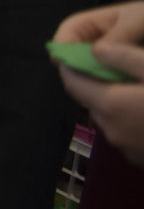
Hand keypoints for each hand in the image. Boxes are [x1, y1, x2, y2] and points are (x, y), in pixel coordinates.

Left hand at [55, 0, 143, 161]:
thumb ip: (123, 57)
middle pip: (90, 100)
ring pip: (109, 117)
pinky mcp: (140, 159)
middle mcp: (112, 131)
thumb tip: (94, 49)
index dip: (72, 64)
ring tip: (139, 87)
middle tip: (116, 66)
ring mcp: (126, 148)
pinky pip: (126, 133)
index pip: (72, 82)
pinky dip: (131, 119)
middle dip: (97, 82)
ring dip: (116, 102)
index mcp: (112, 106)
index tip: (79, 52)